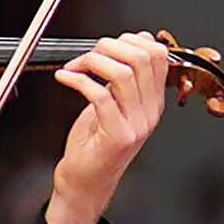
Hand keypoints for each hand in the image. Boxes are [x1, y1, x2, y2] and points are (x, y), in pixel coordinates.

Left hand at [45, 33, 170, 223]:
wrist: (86, 184)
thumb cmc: (94, 146)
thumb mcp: (112, 106)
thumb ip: (118, 79)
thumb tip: (119, 46)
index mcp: (152, 102)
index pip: (158, 54)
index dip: (130, 39)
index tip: (106, 45)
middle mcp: (148, 112)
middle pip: (143, 57)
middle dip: (110, 46)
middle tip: (89, 54)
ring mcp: (135, 124)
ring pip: (123, 73)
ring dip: (92, 61)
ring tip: (75, 67)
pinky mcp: (116, 135)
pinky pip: (100, 95)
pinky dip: (78, 80)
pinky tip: (66, 78)